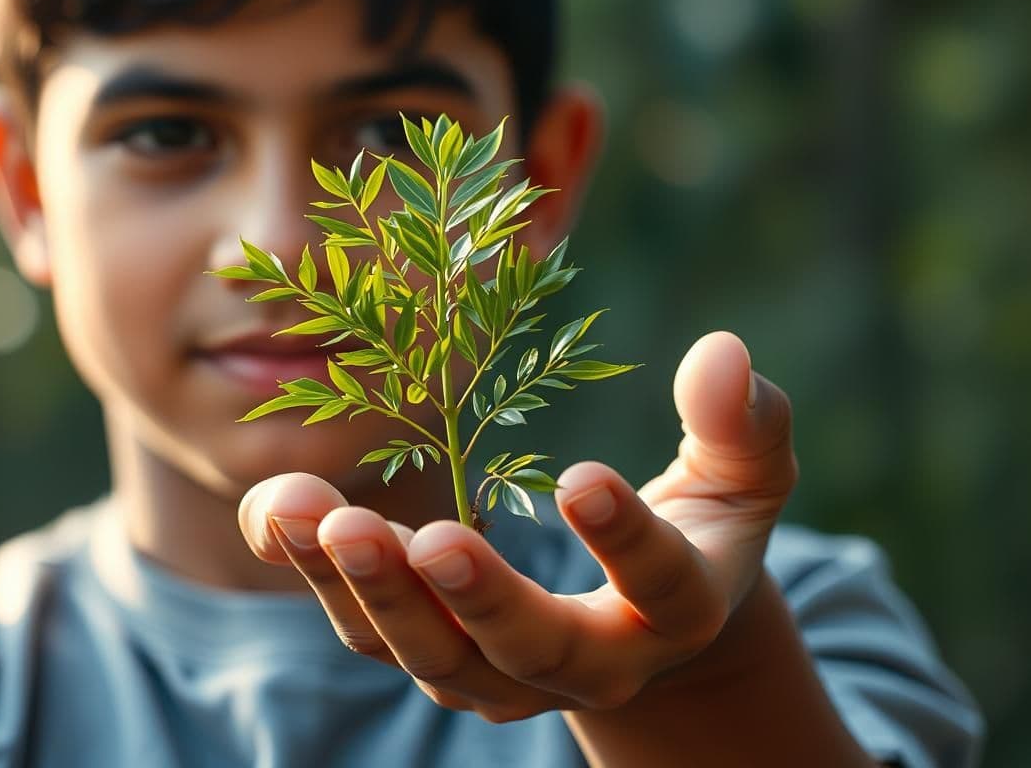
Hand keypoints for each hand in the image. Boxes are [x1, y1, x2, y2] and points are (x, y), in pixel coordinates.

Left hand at [236, 330, 795, 721]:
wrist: (649, 621)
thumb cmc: (705, 525)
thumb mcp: (743, 474)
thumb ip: (745, 422)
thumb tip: (724, 353)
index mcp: (680, 610)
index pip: (662, 586)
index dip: (626, 541)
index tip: (580, 478)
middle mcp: (593, 666)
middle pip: (531, 654)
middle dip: (477, 598)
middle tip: (426, 535)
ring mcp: (507, 677)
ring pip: (433, 656)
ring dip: (370, 591)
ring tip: (313, 514)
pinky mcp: (442, 659)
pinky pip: (374, 631)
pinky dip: (322, 576)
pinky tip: (284, 509)